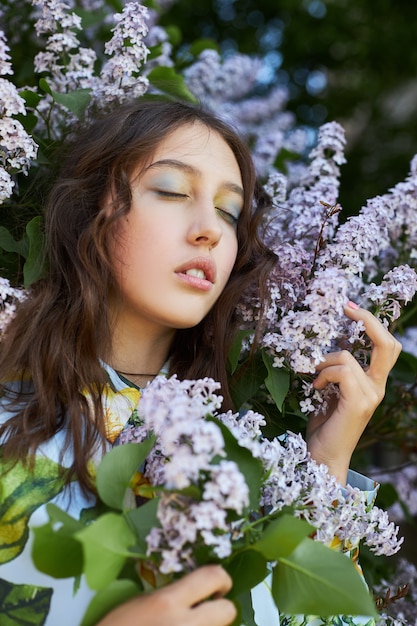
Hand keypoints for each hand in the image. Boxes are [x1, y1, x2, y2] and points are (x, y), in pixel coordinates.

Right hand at [96, 565, 236, 625]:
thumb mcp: (141, 604)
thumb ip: (171, 595)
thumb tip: (198, 592)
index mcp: (167, 602)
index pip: (212, 577)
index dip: (221, 578)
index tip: (218, 585)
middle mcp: (185, 625)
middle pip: (228, 610)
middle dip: (222, 608)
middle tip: (211, 610)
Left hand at [306, 301, 401, 484]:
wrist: (323, 456)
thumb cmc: (324, 425)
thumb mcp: (331, 391)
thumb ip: (336, 371)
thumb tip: (325, 347)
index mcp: (373, 383)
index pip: (387, 346)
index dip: (373, 322)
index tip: (350, 307)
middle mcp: (378, 388)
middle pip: (388, 344)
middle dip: (368, 321)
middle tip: (347, 308)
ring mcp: (372, 396)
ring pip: (347, 357)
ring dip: (323, 361)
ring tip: (314, 377)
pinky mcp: (359, 403)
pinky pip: (341, 371)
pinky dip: (323, 374)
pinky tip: (315, 387)